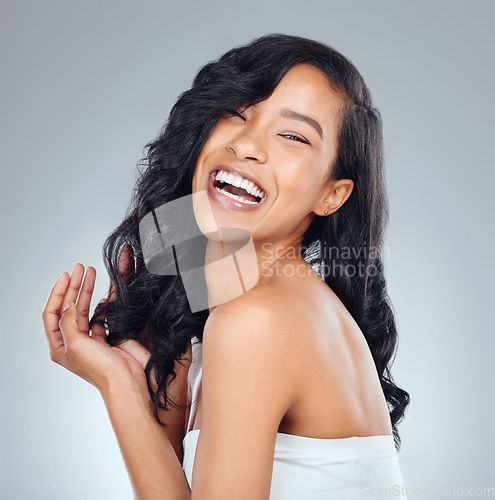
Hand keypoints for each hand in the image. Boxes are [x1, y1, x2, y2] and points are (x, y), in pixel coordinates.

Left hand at [42, 263, 151, 396]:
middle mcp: (73, 342)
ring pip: (84, 308)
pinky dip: (101, 304)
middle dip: (73, 286)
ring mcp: (90, 339)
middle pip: (69, 307)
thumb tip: (68, 302)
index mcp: (60, 346)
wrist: (127, 381)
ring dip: (87, 291)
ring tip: (91, 272)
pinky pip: (100, 316)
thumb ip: (69, 321)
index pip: (52, 313)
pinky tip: (103, 294)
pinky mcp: (107, 337)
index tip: (67, 275)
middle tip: (80, 268)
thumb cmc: (101, 370)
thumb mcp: (77, 344)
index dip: (58, 292)